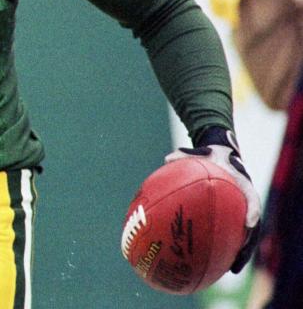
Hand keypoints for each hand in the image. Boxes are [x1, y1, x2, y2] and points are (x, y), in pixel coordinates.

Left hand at [165, 126, 261, 272]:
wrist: (221, 153)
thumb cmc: (210, 154)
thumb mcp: (200, 151)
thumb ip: (185, 154)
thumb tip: (168, 158)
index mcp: (243, 184)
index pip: (252, 199)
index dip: (252, 212)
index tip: (249, 223)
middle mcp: (245, 201)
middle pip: (253, 227)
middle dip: (247, 244)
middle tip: (239, 259)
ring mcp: (242, 211)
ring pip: (245, 236)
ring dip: (239, 253)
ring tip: (229, 269)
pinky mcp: (234, 216)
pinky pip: (231, 234)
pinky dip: (224, 246)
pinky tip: (210, 260)